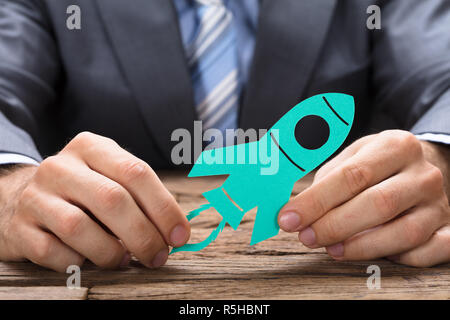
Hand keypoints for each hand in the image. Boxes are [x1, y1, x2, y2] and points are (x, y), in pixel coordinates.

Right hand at [0, 132, 189, 271]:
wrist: (22, 197)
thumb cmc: (83, 191)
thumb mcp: (110, 176)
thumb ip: (142, 196)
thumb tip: (176, 232)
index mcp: (91, 147)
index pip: (136, 172)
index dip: (164, 208)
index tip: (179, 236)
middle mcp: (61, 166)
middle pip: (112, 200)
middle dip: (143, 235)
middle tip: (158, 256)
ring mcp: (36, 196)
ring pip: (79, 227)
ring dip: (111, 252)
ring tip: (123, 259)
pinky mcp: (20, 228)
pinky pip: (53, 252)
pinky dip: (78, 262)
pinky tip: (87, 259)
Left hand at [278, 130, 449, 266]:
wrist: (424, 165)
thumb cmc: (379, 163)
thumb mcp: (354, 156)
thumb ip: (326, 179)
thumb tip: (296, 210)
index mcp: (396, 146)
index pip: (351, 176)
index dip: (316, 201)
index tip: (289, 218)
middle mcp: (423, 174)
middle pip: (377, 204)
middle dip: (333, 225)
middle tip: (306, 237)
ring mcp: (439, 203)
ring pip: (404, 233)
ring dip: (360, 247)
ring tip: (331, 249)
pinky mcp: (449, 228)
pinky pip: (429, 252)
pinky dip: (400, 258)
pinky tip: (373, 253)